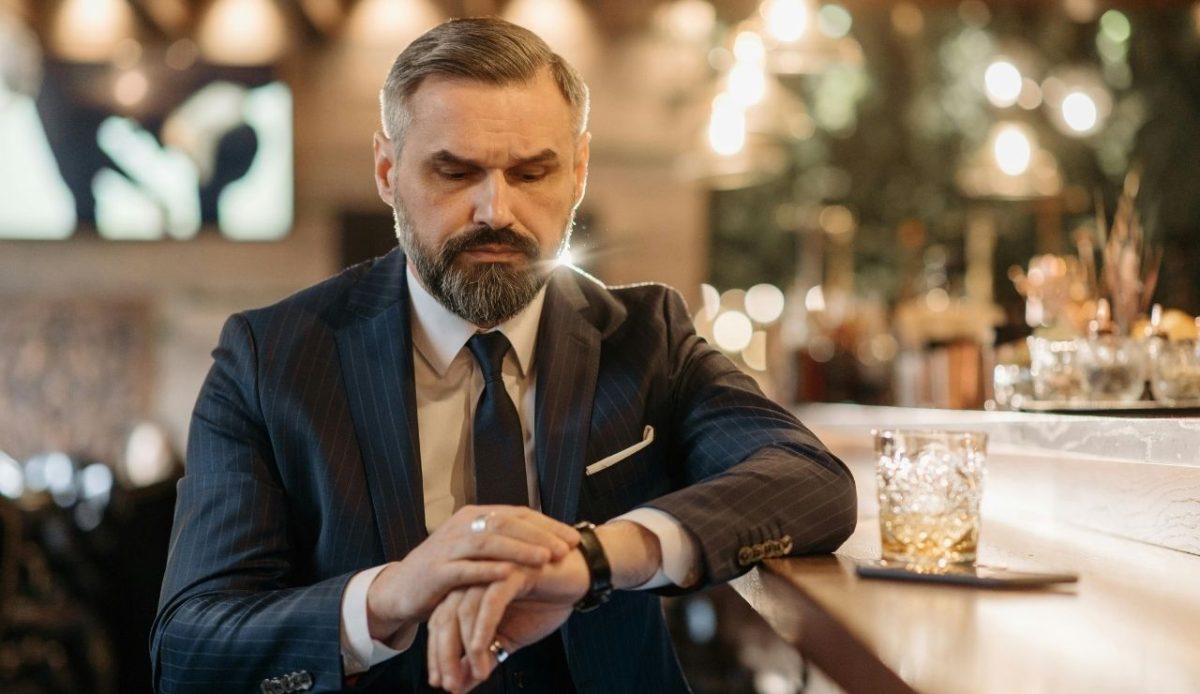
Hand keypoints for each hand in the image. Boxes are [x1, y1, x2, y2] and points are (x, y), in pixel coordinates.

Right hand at [365, 505, 579, 645]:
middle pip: (507, 523)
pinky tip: (509, 575)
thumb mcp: (475, 552)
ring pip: (488, 542)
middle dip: (540, 535)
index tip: (574, 538)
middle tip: (567, 548)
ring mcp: (447, 547)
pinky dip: (487, 570)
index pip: (518, 514)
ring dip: (520, 549)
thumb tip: (545, 543)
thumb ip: (503, 544)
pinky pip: (464, 568)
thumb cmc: (446, 574)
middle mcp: (462, 526)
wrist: (400, 591)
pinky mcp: (436, 571)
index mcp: (474, 517)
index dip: (547, 525)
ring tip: (546, 559)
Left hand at [426, 559, 583, 692]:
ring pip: (463, 611)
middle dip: (444, 655)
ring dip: (464, 648)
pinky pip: (490, 602)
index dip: (437, 654)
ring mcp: (491, 572)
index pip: (441, 622)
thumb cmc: (548, 600)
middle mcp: (475, 577)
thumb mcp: (512, 636)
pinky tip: (481, 651)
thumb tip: (461, 685)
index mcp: (470, 588)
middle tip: (449, 685)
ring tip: (476, 675)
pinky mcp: (512, 571)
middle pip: (445, 617)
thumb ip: (486, 656)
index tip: (441, 682)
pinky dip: (483, 629)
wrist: (582, 577)